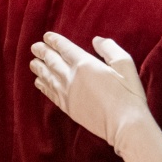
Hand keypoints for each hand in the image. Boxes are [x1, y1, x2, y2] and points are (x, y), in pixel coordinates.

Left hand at [30, 33, 150, 151]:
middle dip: (42, 53)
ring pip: (48, 78)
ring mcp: (68, 94)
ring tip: (33, 63)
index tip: (46, 37)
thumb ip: (109, 49)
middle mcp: (72, 78)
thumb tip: (96, 40)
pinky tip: (39, 83)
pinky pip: (50, 94)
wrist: (125, 125)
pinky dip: (43, 87)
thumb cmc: (129, 94)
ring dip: (39, 69)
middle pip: (52, 62)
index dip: (54, 42)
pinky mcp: (68, 108)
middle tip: (34, 47)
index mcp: (85, 64)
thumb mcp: (125, 64)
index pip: (65, 49)